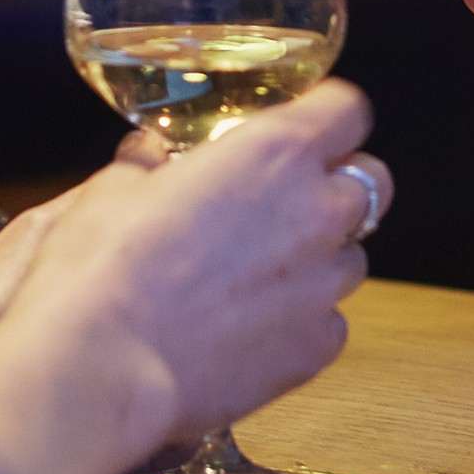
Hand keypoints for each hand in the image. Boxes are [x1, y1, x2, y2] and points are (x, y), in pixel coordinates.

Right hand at [0, 83, 383, 473]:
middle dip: (340, 184)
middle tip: (288, 199)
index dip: (328, 114)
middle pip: (372, 180)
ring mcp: (323, 285)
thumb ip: (149, 162)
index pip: (346, 109)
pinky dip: (301, 320)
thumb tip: (150, 155)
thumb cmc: (104, 269)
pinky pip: (329, 323)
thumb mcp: (115, 188)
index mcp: (276, 153)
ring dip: (319, 257)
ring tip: (256, 274)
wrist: (100, 364)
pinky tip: (250, 328)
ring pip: (352, 257)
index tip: (308, 123)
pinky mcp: (314, 348)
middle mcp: (316, 212)